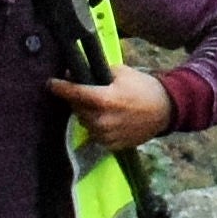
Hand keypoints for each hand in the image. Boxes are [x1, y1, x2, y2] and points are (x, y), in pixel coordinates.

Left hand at [49, 65, 177, 154]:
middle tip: (87, 93)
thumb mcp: (122, 72)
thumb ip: (98, 71)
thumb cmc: (144, 87)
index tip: (50, 83)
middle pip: (77, 109)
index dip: (59, 87)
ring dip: (88, 114)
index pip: (74, 93)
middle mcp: (101, 120)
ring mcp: (106, 135)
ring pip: (85, 122)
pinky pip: (95, 134)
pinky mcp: (112, 145)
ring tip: (101, 107)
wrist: (166, 110)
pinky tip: (108, 118)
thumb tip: (76, 72)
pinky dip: (97, 126)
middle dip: (78, 100)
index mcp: (104, 99)